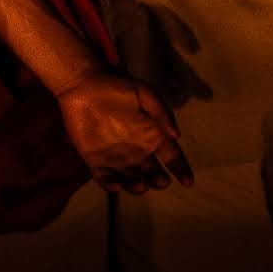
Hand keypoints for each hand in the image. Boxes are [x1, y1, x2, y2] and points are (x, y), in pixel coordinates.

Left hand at [53, 68, 192, 194]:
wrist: (84, 84)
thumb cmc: (117, 87)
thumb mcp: (145, 94)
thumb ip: (162, 113)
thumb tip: (177, 136)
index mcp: (152, 136)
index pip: (172, 156)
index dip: (181, 170)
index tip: (188, 182)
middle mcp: (137, 150)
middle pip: (152, 174)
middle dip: (158, 181)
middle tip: (159, 180)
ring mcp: (116, 157)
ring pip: (131, 180)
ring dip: (137, 187)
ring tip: (140, 184)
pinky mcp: (95, 159)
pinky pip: (104, 178)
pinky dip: (110, 186)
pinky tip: (115, 186)